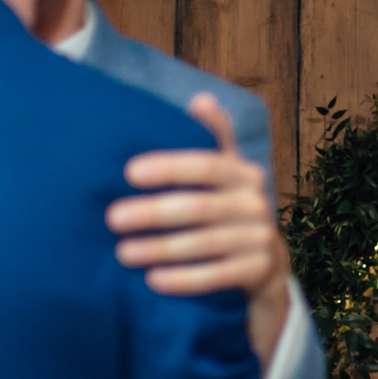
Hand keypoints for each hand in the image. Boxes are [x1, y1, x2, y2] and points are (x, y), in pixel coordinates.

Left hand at [107, 94, 291, 363]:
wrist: (265, 264)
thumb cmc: (227, 210)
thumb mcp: (224, 174)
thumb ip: (212, 139)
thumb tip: (201, 99)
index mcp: (243, 173)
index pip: (206, 164)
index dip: (170, 167)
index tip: (129, 172)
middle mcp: (256, 202)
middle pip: (200, 206)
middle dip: (153, 212)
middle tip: (112, 218)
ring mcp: (261, 238)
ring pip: (206, 243)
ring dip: (161, 248)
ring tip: (123, 253)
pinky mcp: (260, 272)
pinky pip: (218, 277)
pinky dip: (184, 279)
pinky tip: (153, 280)